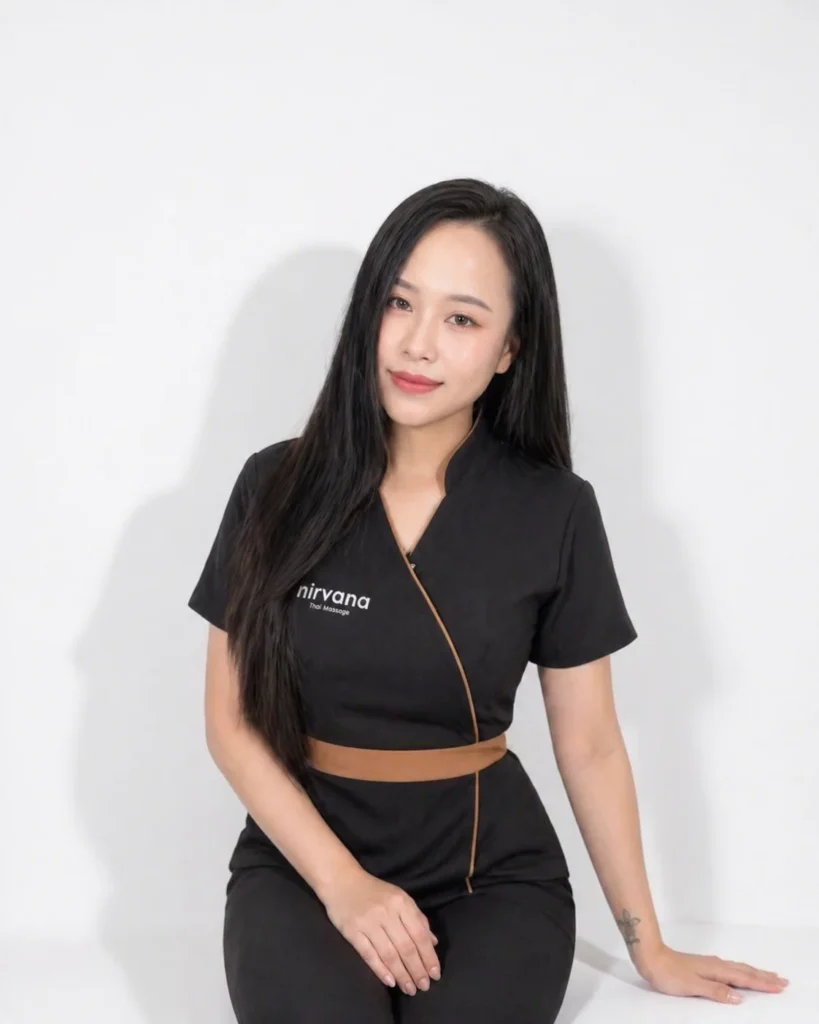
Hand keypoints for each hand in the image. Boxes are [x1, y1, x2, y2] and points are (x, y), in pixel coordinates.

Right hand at [321, 868, 440, 995]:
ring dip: (402, 975)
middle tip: (424, 987)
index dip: (429, 957)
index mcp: (401, 902)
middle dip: (417, 970)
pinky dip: (381, 970)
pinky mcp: (352, 931)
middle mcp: (387, 912)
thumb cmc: (374, 891)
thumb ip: (417, 918)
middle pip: (406, 947)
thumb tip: (433, 943)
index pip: (419, 934)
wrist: (341, 880)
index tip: (435, 974)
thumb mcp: (399, 897)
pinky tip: (390, 982)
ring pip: (389, 954)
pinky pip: (369, 954)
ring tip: (410, 989)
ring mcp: (368, 922)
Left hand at [635, 943, 789, 1003]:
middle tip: (782, 980)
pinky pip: (729, 969)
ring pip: (737, 968)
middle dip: (763, 977)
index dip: (762, 983)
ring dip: (754, 973)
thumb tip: (738, 997)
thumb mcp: (693, 986)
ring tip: (767, 975)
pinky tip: (738, 972)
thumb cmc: (669, 973)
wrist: (651, 957)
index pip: (744, 978)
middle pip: (744, 971)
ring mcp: (709, 964)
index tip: (780, 985)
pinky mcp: (702, 966)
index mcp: (716, 970)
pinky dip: (740, 971)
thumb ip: (716, 991)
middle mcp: (715, 965)